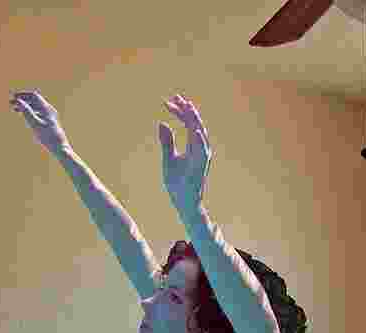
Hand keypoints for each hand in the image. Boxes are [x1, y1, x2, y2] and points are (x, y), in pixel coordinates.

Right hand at [9, 90, 70, 155]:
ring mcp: (50, 116)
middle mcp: (49, 110)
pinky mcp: (50, 123)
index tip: (14, 97)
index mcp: (47, 109)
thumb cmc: (48, 137)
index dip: (23, 95)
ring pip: (35, 108)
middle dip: (23, 101)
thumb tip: (18, 100)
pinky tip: (25, 118)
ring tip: (15, 110)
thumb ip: (27, 111)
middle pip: (34, 101)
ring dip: (25, 107)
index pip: (34, 96)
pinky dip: (30, 114)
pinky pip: (38, 114)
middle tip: (11, 103)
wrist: (60, 148)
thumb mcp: (35, 123)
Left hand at [159, 94, 212, 213]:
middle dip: (186, 111)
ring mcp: (201, 159)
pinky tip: (194, 130)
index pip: (188, 123)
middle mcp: (200, 150)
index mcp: (193, 147)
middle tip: (175, 97)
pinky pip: (203, 152)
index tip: (167, 102)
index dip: (179, 112)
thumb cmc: (177, 183)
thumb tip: (162, 123)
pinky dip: (200, 141)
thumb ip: (167, 142)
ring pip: (201, 135)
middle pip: (195, 124)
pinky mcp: (200, 168)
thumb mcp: (168, 159)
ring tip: (187, 107)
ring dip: (194, 121)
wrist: (183, 202)